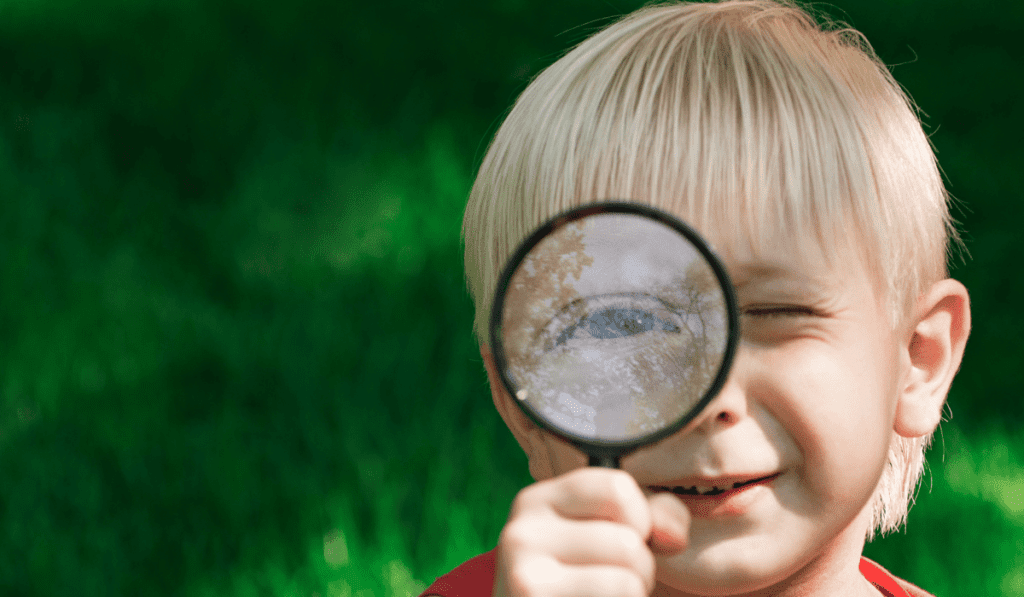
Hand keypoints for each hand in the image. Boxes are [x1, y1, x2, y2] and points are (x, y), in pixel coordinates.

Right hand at [493, 467, 689, 596]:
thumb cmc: (583, 581)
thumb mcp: (608, 535)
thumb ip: (650, 516)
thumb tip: (673, 536)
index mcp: (536, 501)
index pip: (617, 488)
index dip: (640, 519)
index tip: (624, 540)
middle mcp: (521, 532)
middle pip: (628, 543)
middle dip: (640, 571)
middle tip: (611, 584)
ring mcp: (524, 575)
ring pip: (628, 581)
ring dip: (633, 595)